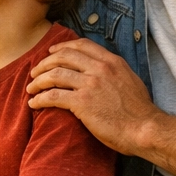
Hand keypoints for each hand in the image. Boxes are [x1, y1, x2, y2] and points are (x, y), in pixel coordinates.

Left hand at [26, 37, 157, 153]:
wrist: (145, 130)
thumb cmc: (139, 111)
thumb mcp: (130, 80)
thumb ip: (114, 72)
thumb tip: (104, 71)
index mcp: (112, 61)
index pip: (81, 45)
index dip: (62, 47)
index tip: (50, 52)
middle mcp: (100, 68)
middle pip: (63, 56)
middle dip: (44, 63)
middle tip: (35, 72)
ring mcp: (90, 84)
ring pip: (54, 74)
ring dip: (38, 81)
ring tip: (31, 88)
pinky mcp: (82, 103)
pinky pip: (53, 95)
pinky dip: (39, 99)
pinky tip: (34, 103)